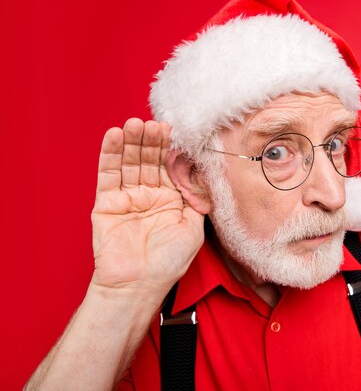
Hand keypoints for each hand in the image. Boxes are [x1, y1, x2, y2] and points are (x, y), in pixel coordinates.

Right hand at [91, 118, 204, 297]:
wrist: (139, 285)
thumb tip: (204, 171)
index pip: (171, 167)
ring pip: (129, 163)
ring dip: (132, 142)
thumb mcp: (193, 227)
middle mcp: (149, 195)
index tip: (176, 131)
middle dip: (152, 142)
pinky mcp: (107, 202)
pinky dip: (110, 154)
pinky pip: (108, 174)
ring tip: (135, 124)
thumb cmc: (169, 262)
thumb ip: (197, 197)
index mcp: (170, 200)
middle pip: (150, 161)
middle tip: (155, 123)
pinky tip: (114, 136)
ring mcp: (127, 197)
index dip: (172, 150)